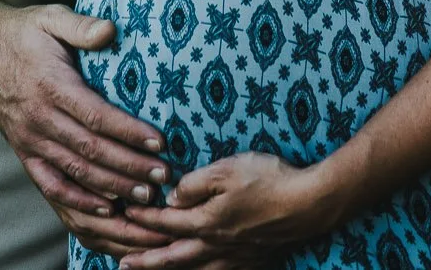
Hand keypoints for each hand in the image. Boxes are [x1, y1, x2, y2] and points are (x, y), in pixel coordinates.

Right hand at [0, 0, 170, 221]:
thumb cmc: (23, 30)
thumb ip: (81, 25)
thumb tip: (111, 30)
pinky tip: (104, 209)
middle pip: (91, 151)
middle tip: (164, 178)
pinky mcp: (23, 152)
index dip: (129, 132)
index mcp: (51, 85)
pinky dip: (77, 202)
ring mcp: (29, 140)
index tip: (159, 143)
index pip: (96, 116)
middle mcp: (39, 118)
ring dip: (112, 188)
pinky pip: (51, 185)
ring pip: (75, 172)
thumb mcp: (51, 17)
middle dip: (130, 167)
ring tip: (145, 198)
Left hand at [122, 154, 326, 269]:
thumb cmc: (269, 180)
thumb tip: (172, 196)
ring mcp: (233, 258)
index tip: (123, 213)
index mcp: (207, 221)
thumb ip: (196, 183)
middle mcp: (215, 246)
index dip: (143, 217)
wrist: (309, 206)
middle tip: (122, 264)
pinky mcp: (251, 263)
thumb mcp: (228, 169)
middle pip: (172, 256)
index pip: (166, 221)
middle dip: (145, 260)